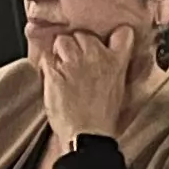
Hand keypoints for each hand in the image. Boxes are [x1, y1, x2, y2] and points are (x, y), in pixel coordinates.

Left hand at [31, 18, 153, 147]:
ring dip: (60, 53)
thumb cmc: (102, 118)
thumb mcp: (118, 88)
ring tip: (62, 71)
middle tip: (76, 64)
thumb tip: (104, 57)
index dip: (110, 36)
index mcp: (115, 62)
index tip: (103, 43)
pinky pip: (46, 57)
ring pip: (62, 41)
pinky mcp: (55, 71)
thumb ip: (113, 67)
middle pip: (82, 34)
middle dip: (78, 46)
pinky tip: (52, 79)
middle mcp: (96, 57)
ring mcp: (74, 62)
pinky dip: (46, 66)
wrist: (87, 136)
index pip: (122, 33)